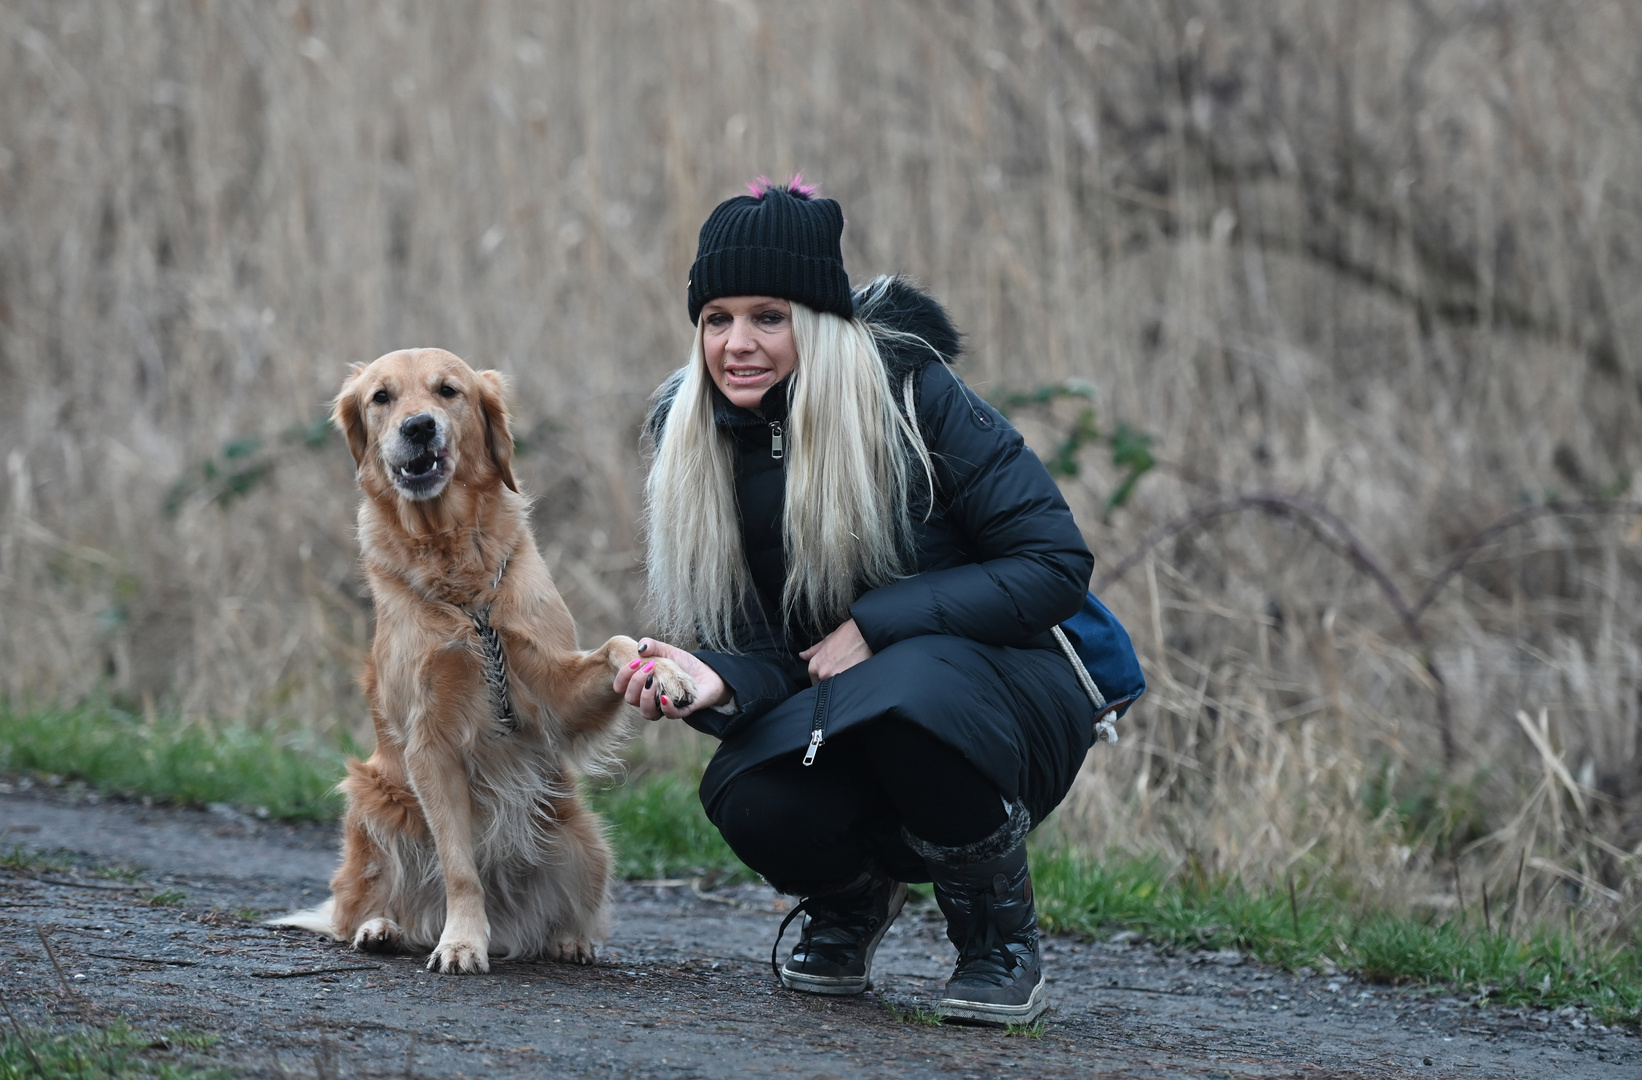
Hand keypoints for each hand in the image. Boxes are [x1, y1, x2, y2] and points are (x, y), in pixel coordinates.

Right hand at [613, 638, 728, 720]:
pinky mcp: (682, 710)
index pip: (622, 688)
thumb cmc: (683, 664)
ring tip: (654, 680)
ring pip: (646, 712)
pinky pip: (669, 715)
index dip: (622, 677)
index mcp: (641, 685)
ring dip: (645, 696)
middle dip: (635, 682)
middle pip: (630, 699)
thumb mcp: (667, 651)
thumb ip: (652, 646)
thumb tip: (640, 648)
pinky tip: (665, 697)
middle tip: (649, 666)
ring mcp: (664, 707)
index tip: (634, 662)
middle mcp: (649, 698)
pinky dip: (665, 707)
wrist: (707, 673)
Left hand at [799, 619, 872, 683]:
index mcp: (815, 664)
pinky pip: (845, 687)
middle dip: (831, 680)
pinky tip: (854, 675)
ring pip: (835, 687)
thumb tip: (802, 655)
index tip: (828, 676)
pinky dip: (848, 684)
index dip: (821, 679)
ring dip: (840, 682)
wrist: (863, 633)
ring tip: (848, 672)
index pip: (813, 680)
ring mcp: (835, 678)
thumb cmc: (846, 635)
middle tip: (841, 671)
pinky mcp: (848, 681)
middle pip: (824, 684)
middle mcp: (822, 673)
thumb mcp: (826, 641)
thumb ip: (813, 651)